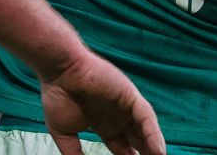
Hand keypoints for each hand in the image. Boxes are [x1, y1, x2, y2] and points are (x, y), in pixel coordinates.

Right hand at [40, 50, 165, 154]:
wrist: (59, 71)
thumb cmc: (57, 95)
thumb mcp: (64, 133)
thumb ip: (73, 153)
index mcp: (104, 124)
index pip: (122, 148)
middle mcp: (118, 116)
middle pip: (137, 141)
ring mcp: (125, 106)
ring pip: (145, 130)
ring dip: (152, 148)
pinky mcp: (130, 95)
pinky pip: (146, 117)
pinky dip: (153, 134)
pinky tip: (158, 151)